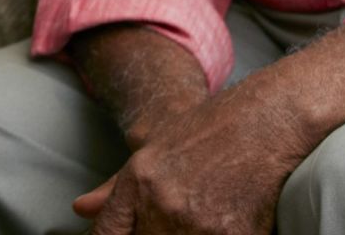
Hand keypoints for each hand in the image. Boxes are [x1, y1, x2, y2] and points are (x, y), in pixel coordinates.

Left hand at [72, 83, 308, 233]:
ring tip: (197, 217)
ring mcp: (200, 224)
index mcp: (139, 181)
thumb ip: (115, 187)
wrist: (265, 121)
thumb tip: (79, 210)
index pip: (109, 232)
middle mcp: (163, 204)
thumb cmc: (208, 130)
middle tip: (165, 224)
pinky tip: (220, 223)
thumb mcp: (152, 146)